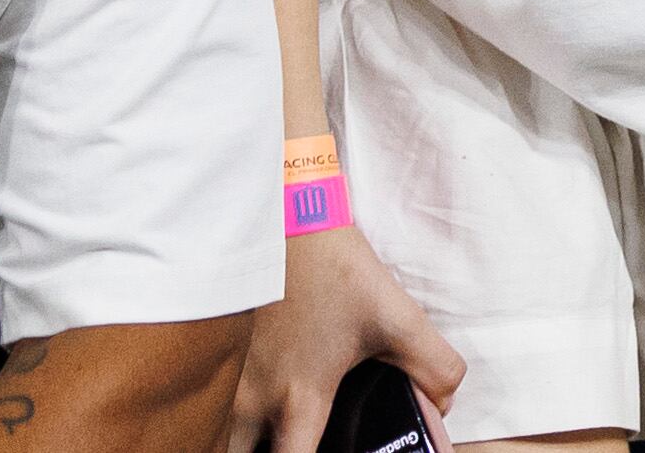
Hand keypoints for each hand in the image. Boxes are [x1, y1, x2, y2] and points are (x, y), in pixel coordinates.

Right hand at [224, 221, 462, 452]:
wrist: (280, 213)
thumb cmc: (334, 269)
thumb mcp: (398, 316)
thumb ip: (434, 367)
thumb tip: (441, 408)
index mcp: (299, 400)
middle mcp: (250, 402)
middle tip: (290, 440)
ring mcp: (220, 382)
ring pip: (216, 441)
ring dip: (237, 443)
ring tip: (268, 431)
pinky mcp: (209, 359)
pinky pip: (203, 408)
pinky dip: (219, 421)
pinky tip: (245, 412)